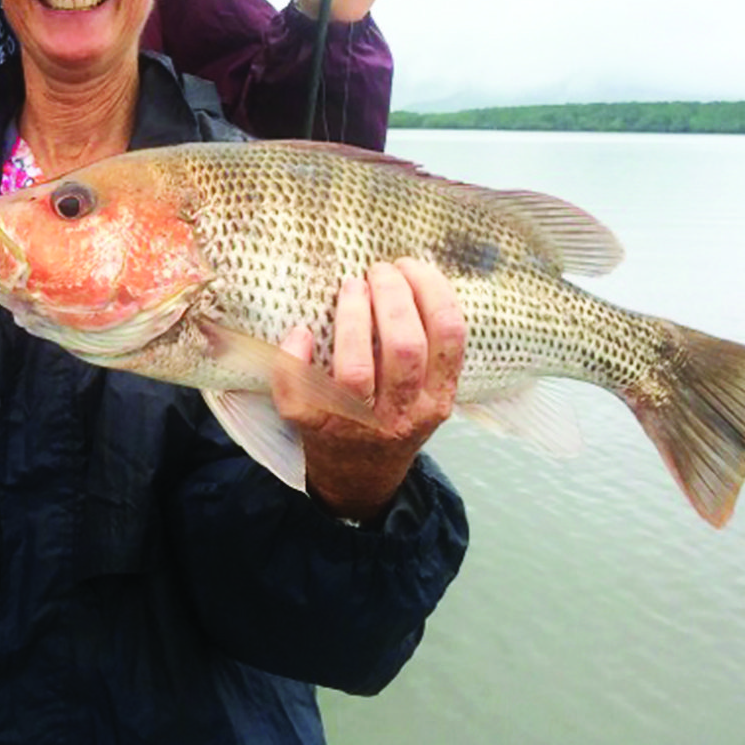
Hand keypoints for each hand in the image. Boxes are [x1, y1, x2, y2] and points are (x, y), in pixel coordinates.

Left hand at [273, 259, 463, 521]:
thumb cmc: (393, 417)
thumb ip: (429, 350)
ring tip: (350, 286)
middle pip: (403, 348)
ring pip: (355, 368)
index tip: (412, 266)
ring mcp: (356, 424)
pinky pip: (300, 392)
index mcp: (437, 400)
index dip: (432, 291)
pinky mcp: (314, 428)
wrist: (359, 478)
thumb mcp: (427, 394)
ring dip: (353, 317)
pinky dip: (296, 358)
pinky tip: (300, 333)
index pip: (448, 337)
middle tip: (378, 270)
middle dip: (392, 295)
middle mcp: (402, 414)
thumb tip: (411, 276)